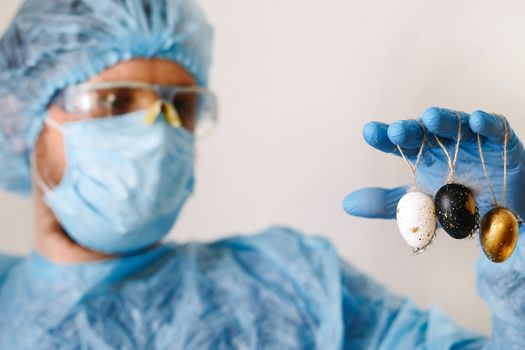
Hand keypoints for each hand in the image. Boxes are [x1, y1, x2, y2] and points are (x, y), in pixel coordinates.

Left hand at [343, 107, 524, 346]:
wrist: (501, 218)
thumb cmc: (456, 205)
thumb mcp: (419, 207)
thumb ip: (387, 204)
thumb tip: (346, 203)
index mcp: (421, 155)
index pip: (399, 143)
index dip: (385, 136)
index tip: (369, 132)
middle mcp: (443, 143)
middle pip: (424, 131)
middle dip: (411, 129)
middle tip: (397, 130)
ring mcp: (471, 140)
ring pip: (455, 124)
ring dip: (444, 120)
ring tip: (431, 118)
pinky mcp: (501, 142)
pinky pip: (494, 129)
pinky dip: (486, 123)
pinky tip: (475, 120)